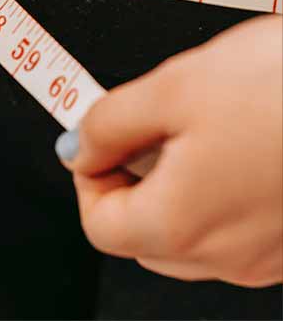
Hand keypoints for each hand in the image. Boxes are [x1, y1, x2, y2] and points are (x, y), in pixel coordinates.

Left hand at [55, 14, 282, 286]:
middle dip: (127, 179)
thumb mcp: (171, 88)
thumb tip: (78, 146)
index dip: (87, 175)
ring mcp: (267, 253)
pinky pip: (233, 226)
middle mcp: (227, 255)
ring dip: (170, 184)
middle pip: (140, 233)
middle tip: (143, 125)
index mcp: (181, 225)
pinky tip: (233, 140)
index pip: (99, 226)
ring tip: (193, 124)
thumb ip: (108, 124)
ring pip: (187, 232)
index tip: (95, 138)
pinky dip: (214, 190)